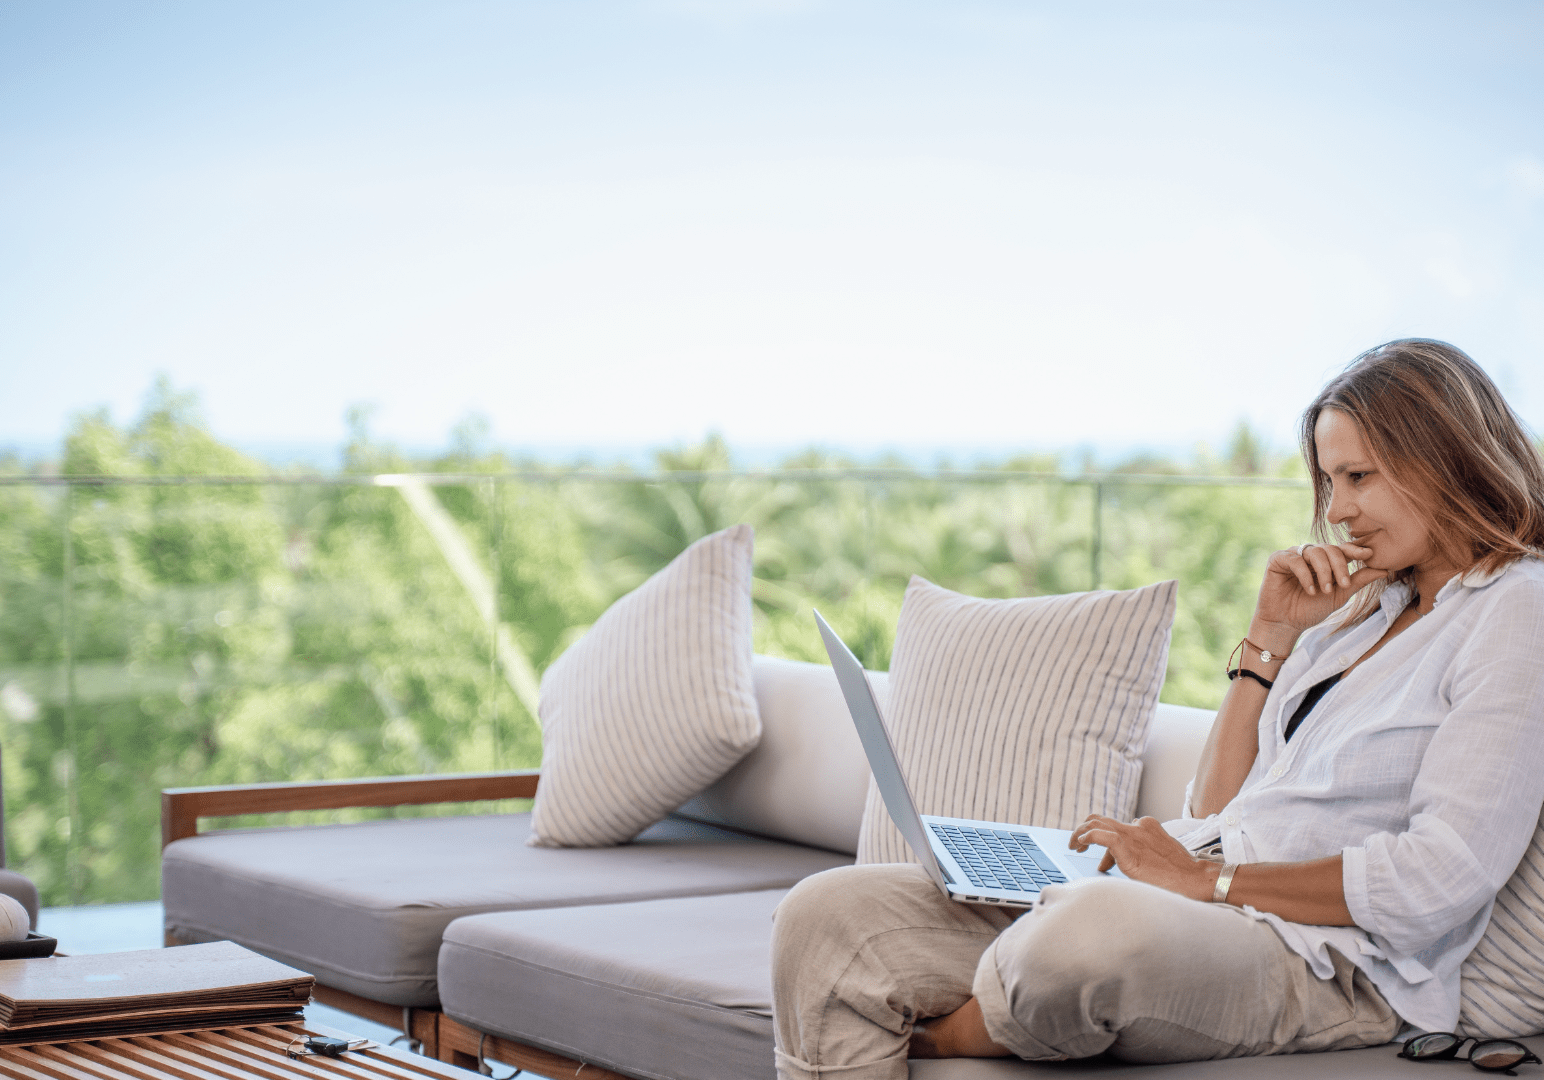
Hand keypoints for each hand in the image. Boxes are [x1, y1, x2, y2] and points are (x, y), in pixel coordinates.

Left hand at [1070, 815, 1212, 901]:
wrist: (1195, 879)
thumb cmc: (1180, 873)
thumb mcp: (1158, 856)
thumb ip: (1140, 851)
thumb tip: (1116, 857)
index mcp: (1146, 826)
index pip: (1116, 827)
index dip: (1104, 841)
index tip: (1103, 860)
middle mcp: (1137, 826)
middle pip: (1102, 819)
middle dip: (1085, 829)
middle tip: (1077, 844)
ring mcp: (1132, 835)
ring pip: (1096, 824)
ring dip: (1080, 833)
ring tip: (1073, 845)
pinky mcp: (1128, 848)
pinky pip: (1101, 836)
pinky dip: (1088, 837)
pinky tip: (1081, 843)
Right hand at [1253, 542, 1386, 642]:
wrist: (1285, 624)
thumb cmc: (1311, 610)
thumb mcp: (1340, 595)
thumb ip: (1358, 580)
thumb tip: (1384, 569)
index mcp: (1325, 561)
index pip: (1341, 549)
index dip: (1355, 549)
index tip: (1368, 554)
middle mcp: (1309, 555)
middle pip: (1330, 548)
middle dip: (1339, 566)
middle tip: (1343, 585)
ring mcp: (1293, 555)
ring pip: (1315, 551)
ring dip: (1324, 571)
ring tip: (1326, 591)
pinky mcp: (1277, 560)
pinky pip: (1295, 559)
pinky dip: (1305, 574)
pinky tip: (1310, 590)